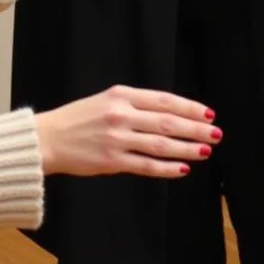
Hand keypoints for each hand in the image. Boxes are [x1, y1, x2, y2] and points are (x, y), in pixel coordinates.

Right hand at [34, 85, 220, 178]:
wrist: (47, 138)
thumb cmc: (77, 119)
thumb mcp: (105, 100)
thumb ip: (134, 105)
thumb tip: (169, 114)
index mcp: (121, 95)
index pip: (164, 100)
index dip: (189, 107)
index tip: (207, 113)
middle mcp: (121, 115)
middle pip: (168, 121)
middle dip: (196, 128)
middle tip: (216, 133)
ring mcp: (117, 139)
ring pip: (162, 144)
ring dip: (188, 148)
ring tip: (206, 151)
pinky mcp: (112, 161)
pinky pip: (147, 165)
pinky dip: (167, 168)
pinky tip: (182, 169)